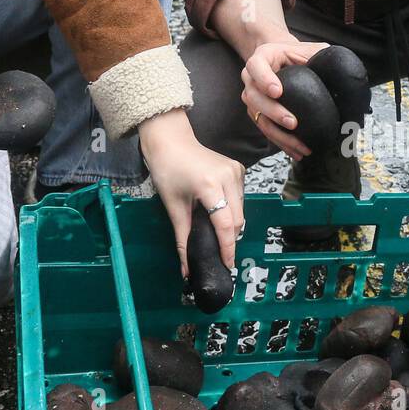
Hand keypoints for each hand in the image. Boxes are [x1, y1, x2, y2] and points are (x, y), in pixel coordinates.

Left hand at [140, 110, 244, 276]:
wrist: (170, 140)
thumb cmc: (167, 170)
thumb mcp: (173, 206)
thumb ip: (182, 239)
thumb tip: (186, 269)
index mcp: (210, 186)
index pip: (225, 224)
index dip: (227, 248)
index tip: (227, 265)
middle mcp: (227, 177)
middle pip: (237, 219)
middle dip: (230, 239)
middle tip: (220, 254)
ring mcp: (235, 170)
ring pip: (241, 209)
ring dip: (232, 224)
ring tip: (218, 234)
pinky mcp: (238, 168)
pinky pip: (240, 196)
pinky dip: (232, 208)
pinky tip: (219, 211)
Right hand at [241, 39, 331, 161]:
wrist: (282, 59)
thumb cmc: (298, 53)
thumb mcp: (310, 49)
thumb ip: (322, 55)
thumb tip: (342, 72)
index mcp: (263, 57)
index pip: (256, 66)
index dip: (264, 79)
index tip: (278, 92)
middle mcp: (251, 77)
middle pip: (253, 96)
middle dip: (272, 111)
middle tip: (292, 122)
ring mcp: (252, 96)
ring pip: (257, 116)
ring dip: (277, 133)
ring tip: (299, 145)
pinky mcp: (258, 112)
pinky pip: (265, 129)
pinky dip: (280, 141)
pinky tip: (296, 151)